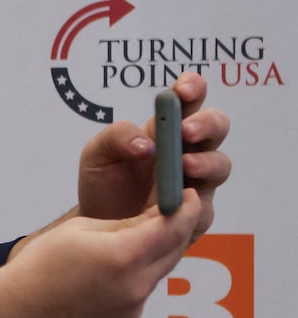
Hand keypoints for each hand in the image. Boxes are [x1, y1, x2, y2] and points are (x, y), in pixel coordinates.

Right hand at [0, 188, 204, 317]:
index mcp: (124, 254)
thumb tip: (152, 220)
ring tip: (146, 235)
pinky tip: (121, 265)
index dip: (184, 207)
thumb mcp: (79, 230)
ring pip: (161, 270)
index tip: (186, 193)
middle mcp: (136, 284)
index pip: (174, 225)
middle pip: (176, 249)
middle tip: (173, 209)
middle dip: (178, 226)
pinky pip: (145, 289)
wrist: (14, 315)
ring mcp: (133, 306)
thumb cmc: (38, 267)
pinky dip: (142, 272)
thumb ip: (123, 224)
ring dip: (161, 250)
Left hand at [76, 71, 230, 242]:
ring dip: (206, 162)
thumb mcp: (96, 155)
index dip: (193, 87)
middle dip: (206, 123)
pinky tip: (177, 203)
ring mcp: (197, 182)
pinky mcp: (196, 215)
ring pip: (221, 165)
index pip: (189, 99)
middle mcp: (190, 151)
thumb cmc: (103, 184)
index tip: (183, 89)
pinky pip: (206, 208)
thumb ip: (116, 137)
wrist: (98, 229)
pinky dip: (194, 203)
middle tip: (185, 130)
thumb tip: (146, 143)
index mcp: (167, 129)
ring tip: (184, 165)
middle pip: (217, 127)